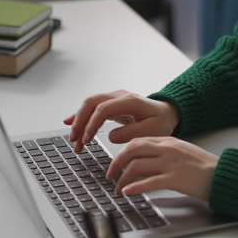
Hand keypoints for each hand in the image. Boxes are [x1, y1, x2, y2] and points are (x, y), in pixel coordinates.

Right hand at [63, 90, 178, 152]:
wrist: (167, 113)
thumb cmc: (161, 121)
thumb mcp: (152, 130)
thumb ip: (132, 133)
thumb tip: (111, 136)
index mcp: (129, 101)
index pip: (103, 109)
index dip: (92, 124)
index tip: (87, 139)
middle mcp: (119, 96)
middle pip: (91, 103)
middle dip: (79, 121)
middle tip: (74, 140)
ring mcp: (114, 99)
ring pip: (89, 105)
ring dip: (79, 122)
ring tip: (74, 141)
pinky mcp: (111, 105)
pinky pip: (92, 108)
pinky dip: (80, 116)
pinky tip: (70, 123)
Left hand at [107, 137, 218, 200]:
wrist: (221, 174)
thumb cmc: (203, 166)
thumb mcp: (181, 152)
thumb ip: (162, 152)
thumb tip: (143, 161)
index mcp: (168, 141)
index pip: (137, 141)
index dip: (122, 152)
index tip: (116, 162)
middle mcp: (167, 149)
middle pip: (132, 150)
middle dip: (116, 162)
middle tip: (109, 174)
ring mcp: (170, 163)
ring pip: (137, 166)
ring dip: (122, 178)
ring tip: (117, 188)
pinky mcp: (175, 179)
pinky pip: (149, 182)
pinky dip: (135, 187)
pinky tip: (127, 191)